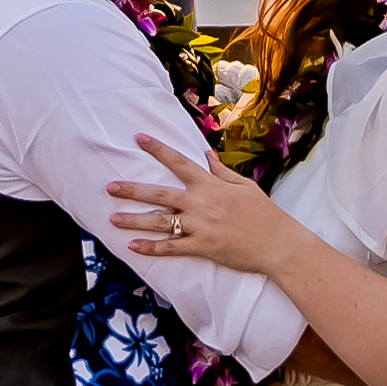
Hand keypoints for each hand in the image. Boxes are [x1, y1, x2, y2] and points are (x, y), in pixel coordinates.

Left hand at [105, 131, 291, 284]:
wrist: (277, 242)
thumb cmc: (263, 212)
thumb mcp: (244, 185)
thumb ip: (221, 171)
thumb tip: (205, 156)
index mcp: (210, 184)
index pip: (178, 162)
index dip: (157, 149)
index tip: (138, 137)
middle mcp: (200, 203)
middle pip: (159, 193)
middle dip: (132, 189)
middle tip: (109, 186)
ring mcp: (199, 226)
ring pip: (159, 222)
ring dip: (134, 220)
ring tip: (112, 218)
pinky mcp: (201, 247)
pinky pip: (171, 247)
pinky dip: (151, 247)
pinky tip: (132, 246)